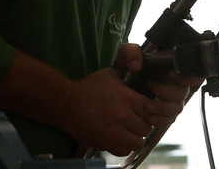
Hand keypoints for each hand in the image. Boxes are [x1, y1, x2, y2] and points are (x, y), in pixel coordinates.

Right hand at [60, 44, 202, 155]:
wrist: (66, 104)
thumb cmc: (88, 88)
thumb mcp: (110, 74)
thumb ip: (127, 74)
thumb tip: (140, 69)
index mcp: (126, 98)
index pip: (152, 109)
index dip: (152, 110)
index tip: (146, 110)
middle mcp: (122, 116)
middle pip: (147, 127)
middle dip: (144, 125)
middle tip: (137, 122)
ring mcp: (114, 131)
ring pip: (138, 142)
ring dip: (135, 137)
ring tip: (130, 132)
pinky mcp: (105, 142)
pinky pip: (124, 151)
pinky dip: (124, 146)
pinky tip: (120, 139)